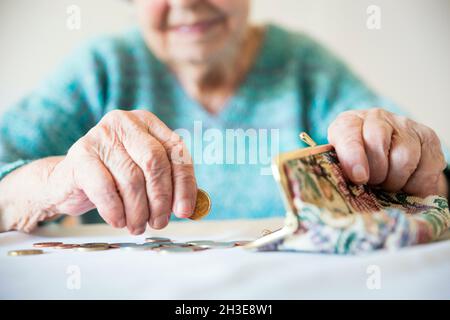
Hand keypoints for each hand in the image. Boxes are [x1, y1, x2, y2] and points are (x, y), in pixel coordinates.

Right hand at [45, 110, 195, 233]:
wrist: (67, 180)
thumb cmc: (112, 178)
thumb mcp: (144, 175)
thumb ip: (168, 184)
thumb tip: (189, 208)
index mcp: (147, 123)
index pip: (176, 151)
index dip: (184, 184)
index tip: (184, 211)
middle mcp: (125, 123)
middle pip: (155, 162)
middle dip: (161, 199)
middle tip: (159, 223)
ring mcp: (100, 136)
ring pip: (132, 179)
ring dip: (138, 211)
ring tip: (137, 226)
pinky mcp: (80, 155)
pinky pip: (106, 188)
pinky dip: (116, 211)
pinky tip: (118, 221)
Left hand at [328, 108, 447, 197]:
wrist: (386, 158)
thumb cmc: (358, 164)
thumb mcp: (341, 164)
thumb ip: (339, 170)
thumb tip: (342, 184)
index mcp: (349, 123)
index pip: (349, 134)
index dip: (353, 157)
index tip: (358, 177)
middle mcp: (377, 118)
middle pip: (378, 143)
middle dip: (376, 173)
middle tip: (374, 184)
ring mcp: (405, 126)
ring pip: (404, 158)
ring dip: (395, 181)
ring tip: (388, 185)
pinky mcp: (429, 139)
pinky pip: (426, 168)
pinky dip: (416, 185)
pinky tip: (407, 185)